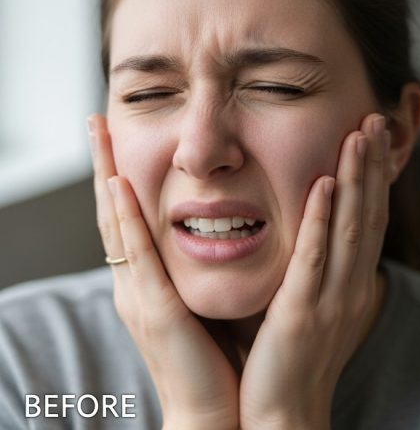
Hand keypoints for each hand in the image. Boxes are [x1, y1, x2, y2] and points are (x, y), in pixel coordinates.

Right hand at [89, 115, 240, 429]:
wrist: (215, 414)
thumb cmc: (218, 362)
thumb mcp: (204, 304)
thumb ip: (203, 272)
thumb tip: (224, 235)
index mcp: (150, 284)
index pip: (130, 219)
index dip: (118, 177)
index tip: (115, 135)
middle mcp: (135, 286)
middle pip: (112, 214)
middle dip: (102, 165)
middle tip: (93, 120)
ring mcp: (139, 297)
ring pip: (116, 226)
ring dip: (106, 175)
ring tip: (99, 133)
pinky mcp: (155, 311)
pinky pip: (138, 258)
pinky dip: (126, 220)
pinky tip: (120, 186)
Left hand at [238, 113, 390, 428]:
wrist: (282, 419)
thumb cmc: (288, 366)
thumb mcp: (313, 311)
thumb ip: (316, 273)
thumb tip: (315, 238)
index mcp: (352, 286)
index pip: (369, 220)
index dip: (373, 177)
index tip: (371, 136)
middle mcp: (350, 288)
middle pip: (368, 215)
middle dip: (371, 165)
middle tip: (374, 117)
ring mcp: (330, 300)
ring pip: (348, 227)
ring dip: (354, 178)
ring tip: (357, 133)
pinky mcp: (301, 313)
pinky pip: (314, 258)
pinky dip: (321, 219)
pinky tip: (324, 184)